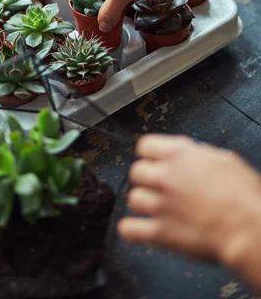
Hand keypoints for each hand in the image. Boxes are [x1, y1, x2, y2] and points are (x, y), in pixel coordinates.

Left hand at [118, 135, 260, 278]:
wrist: (247, 228)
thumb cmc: (243, 196)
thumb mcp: (225, 160)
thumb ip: (199, 155)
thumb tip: (192, 156)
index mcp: (179, 155)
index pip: (145, 146)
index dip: (151, 154)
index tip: (154, 160)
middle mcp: (164, 177)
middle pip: (136, 172)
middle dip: (146, 178)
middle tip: (158, 185)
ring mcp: (159, 204)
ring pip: (134, 198)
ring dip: (143, 202)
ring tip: (155, 207)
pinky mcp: (160, 232)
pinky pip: (130, 229)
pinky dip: (131, 230)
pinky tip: (136, 228)